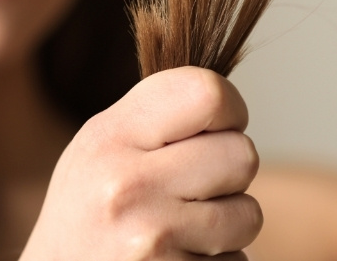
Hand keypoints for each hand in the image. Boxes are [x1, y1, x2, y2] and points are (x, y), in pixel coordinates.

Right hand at [21, 67, 261, 259]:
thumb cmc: (88, 211)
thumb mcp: (101, 146)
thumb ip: (158, 118)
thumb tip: (226, 101)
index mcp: (111, 136)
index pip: (208, 93)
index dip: (231, 109)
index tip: (220, 127)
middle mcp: (128, 184)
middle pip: (242, 154)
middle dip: (231, 173)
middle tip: (196, 187)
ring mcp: (151, 238)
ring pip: (248, 214)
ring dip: (229, 224)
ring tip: (184, 227)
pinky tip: (177, 259)